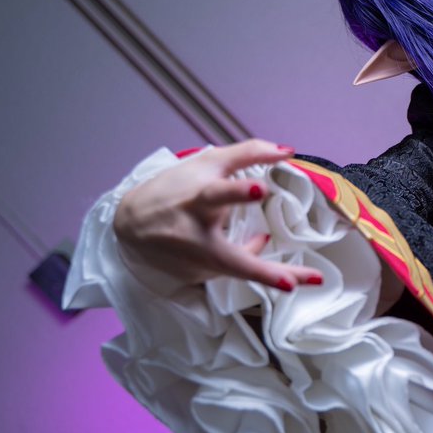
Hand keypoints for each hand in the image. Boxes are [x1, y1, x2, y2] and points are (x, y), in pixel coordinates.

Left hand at [113, 139, 323, 291]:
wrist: (131, 219)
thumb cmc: (171, 247)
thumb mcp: (199, 266)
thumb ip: (237, 256)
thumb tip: (267, 240)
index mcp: (201, 249)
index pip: (243, 265)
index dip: (273, 275)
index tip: (301, 282)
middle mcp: (195, 214)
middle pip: (216, 199)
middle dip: (237, 193)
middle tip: (258, 191)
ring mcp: (196, 186)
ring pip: (223, 167)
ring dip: (251, 159)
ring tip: (281, 154)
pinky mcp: (200, 165)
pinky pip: (234, 154)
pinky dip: (261, 150)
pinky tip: (284, 151)